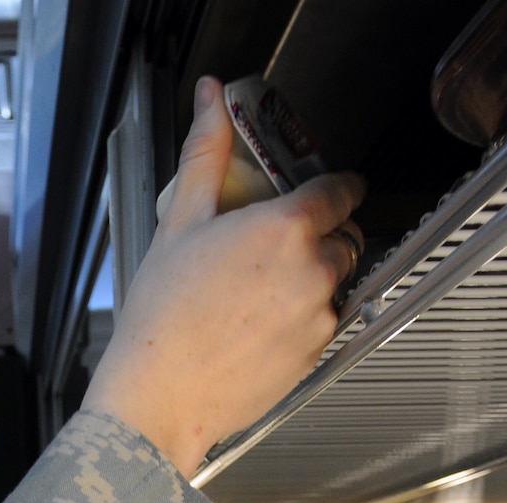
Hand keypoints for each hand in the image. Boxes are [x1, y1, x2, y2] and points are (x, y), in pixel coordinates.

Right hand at [83, 76, 363, 479]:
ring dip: (314, 277)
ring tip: (264, 290)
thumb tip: (210, 100)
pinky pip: (323, 323)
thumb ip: (206, 153)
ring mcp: (318, 316)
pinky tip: (261, 324)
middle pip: (345, 237)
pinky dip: (303, 317)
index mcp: (285, 228)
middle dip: (323, 235)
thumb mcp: (181, 221)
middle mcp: (313, 271)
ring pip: (335, 282)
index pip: (339, 190)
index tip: (333, 189)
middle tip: (282, 243)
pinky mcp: (314, 355)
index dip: (338, 186)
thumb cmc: (163, 319)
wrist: (161, 397)